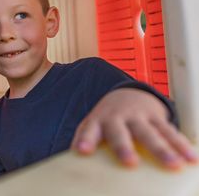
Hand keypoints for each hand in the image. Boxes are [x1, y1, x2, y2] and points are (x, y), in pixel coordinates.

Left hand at [71, 88, 197, 168]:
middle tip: (129, 162)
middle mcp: (117, 118)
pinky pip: (170, 132)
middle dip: (124, 147)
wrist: (125, 95)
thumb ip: (85, 141)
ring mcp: (138, 117)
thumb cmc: (105, 120)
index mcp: (98, 121)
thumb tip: (72, 165)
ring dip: (163, 149)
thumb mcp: (91, 126)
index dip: (85, 140)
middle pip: (121, 133)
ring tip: (174, 165)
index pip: (89, 131)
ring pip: (151, 133)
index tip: (82, 151)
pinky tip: (191, 158)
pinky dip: (181, 145)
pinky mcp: (156, 118)